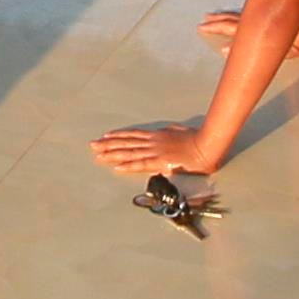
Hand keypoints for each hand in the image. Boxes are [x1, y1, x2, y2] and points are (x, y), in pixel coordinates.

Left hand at [89, 123, 213, 174]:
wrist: (206, 146)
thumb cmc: (197, 139)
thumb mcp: (180, 131)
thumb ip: (171, 132)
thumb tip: (167, 132)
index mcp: (157, 135)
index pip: (133, 135)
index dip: (118, 136)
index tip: (105, 137)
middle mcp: (153, 142)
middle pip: (126, 143)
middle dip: (108, 145)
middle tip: (92, 146)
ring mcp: (155, 152)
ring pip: (130, 153)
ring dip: (113, 154)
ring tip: (98, 155)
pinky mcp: (160, 162)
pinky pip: (141, 164)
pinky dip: (128, 166)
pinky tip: (116, 167)